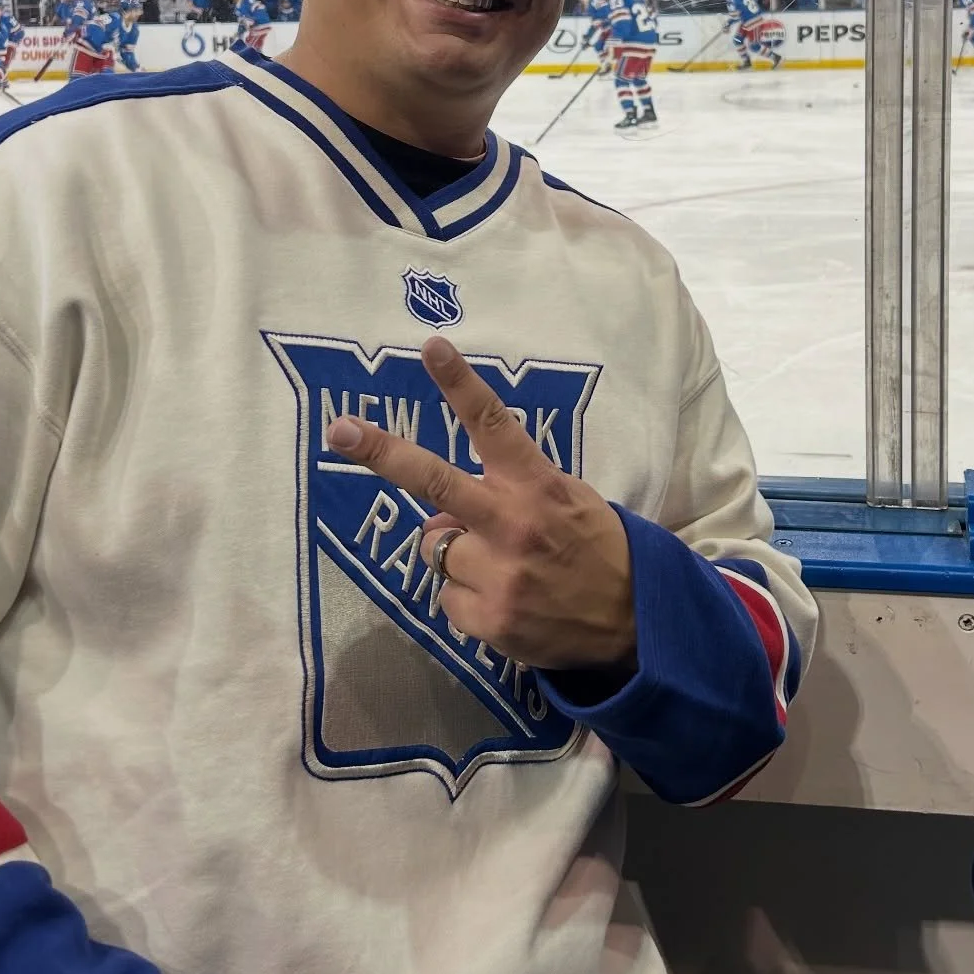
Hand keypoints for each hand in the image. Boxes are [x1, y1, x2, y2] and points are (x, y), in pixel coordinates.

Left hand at [326, 337, 635, 671]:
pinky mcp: (488, 619)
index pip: (495, 425)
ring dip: (457, 555)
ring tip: (502, 569)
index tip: (432, 348)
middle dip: (381, 452)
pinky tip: (505, 602)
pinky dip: (468, 599)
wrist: (634, 624)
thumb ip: (511, 493)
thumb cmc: (596, 549)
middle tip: (338, 429)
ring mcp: (498, 574)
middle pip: (434, 479)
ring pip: (435, 548)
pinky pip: (447, 598)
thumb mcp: (569, 502)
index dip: (461, 385)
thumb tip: (446, 512)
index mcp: (537, 486)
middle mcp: (512, 524)